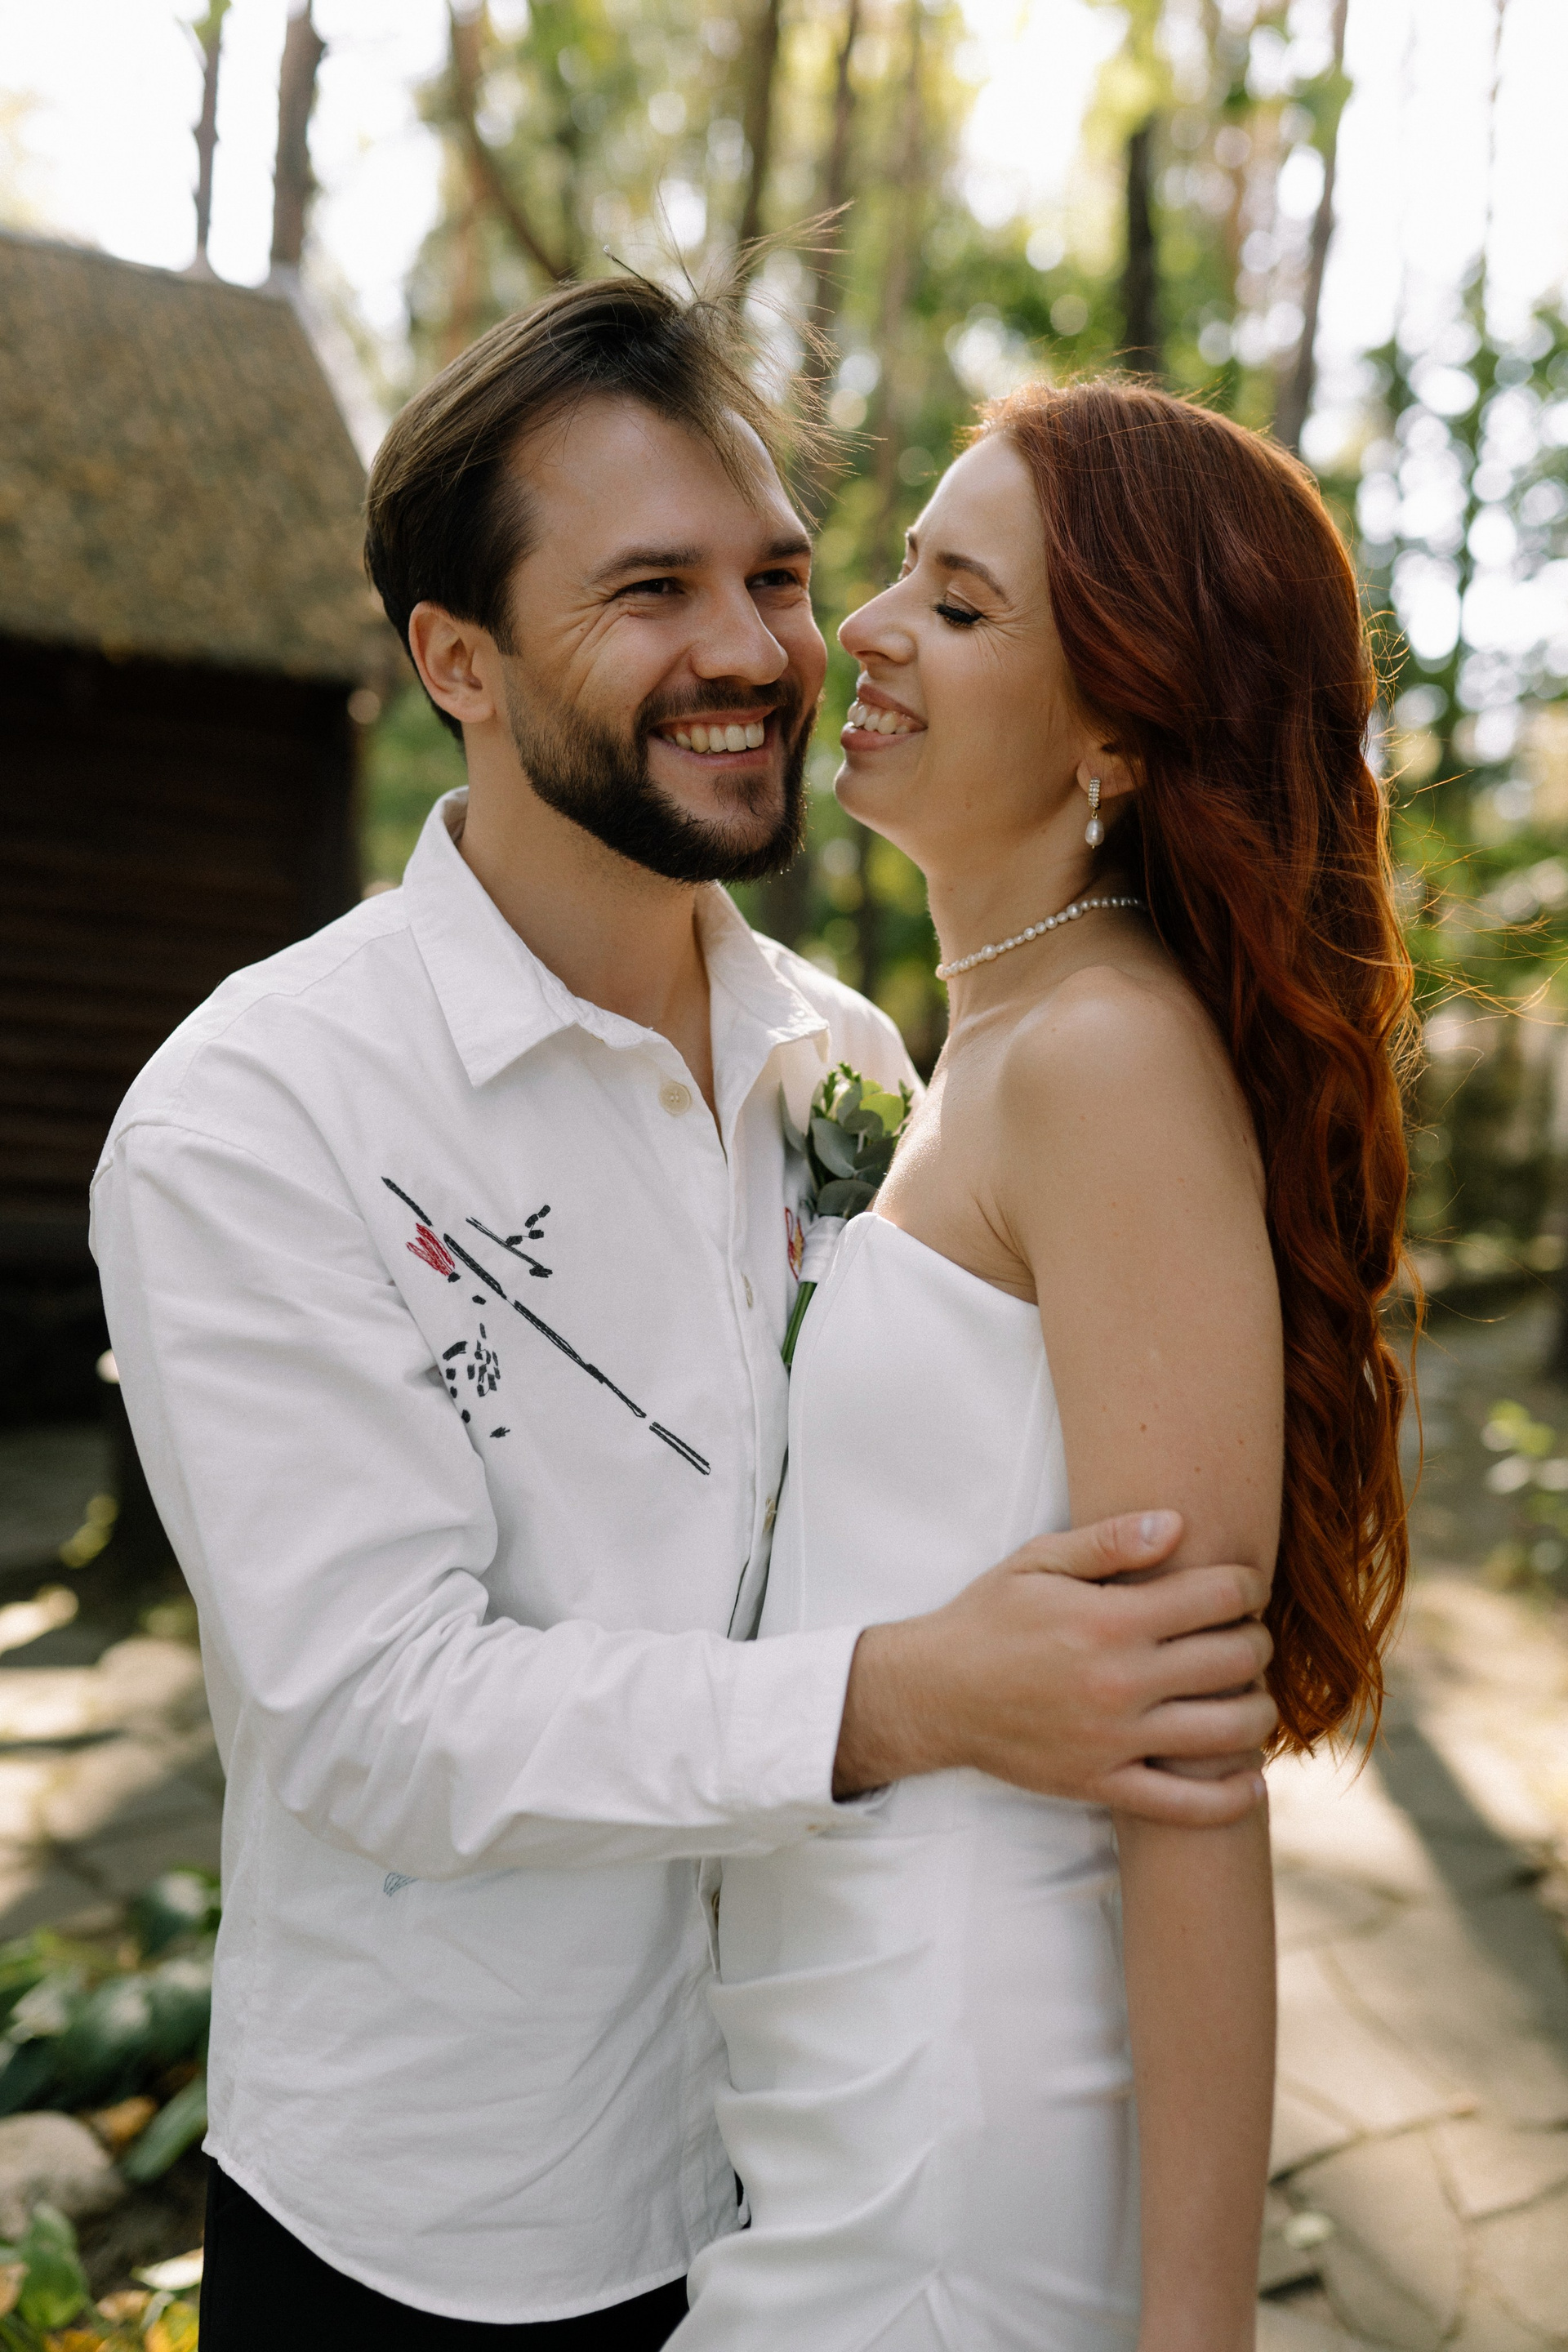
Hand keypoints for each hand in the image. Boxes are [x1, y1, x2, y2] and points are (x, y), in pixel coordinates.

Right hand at [833, 1510, 1275, 1822]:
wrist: (933, 1694)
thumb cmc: (989, 1619)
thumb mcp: (1036, 1561)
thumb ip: (1109, 1540)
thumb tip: (1176, 1523)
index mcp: (1108, 1619)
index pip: (1218, 1596)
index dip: (1249, 1585)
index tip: (1246, 1587)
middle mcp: (1119, 1682)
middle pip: (1236, 1660)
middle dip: (1258, 1641)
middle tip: (1248, 1635)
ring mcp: (1114, 1740)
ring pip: (1227, 1733)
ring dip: (1259, 1711)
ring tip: (1250, 1695)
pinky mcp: (1102, 1784)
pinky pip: (1186, 1806)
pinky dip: (1232, 1798)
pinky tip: (1250, 1778)